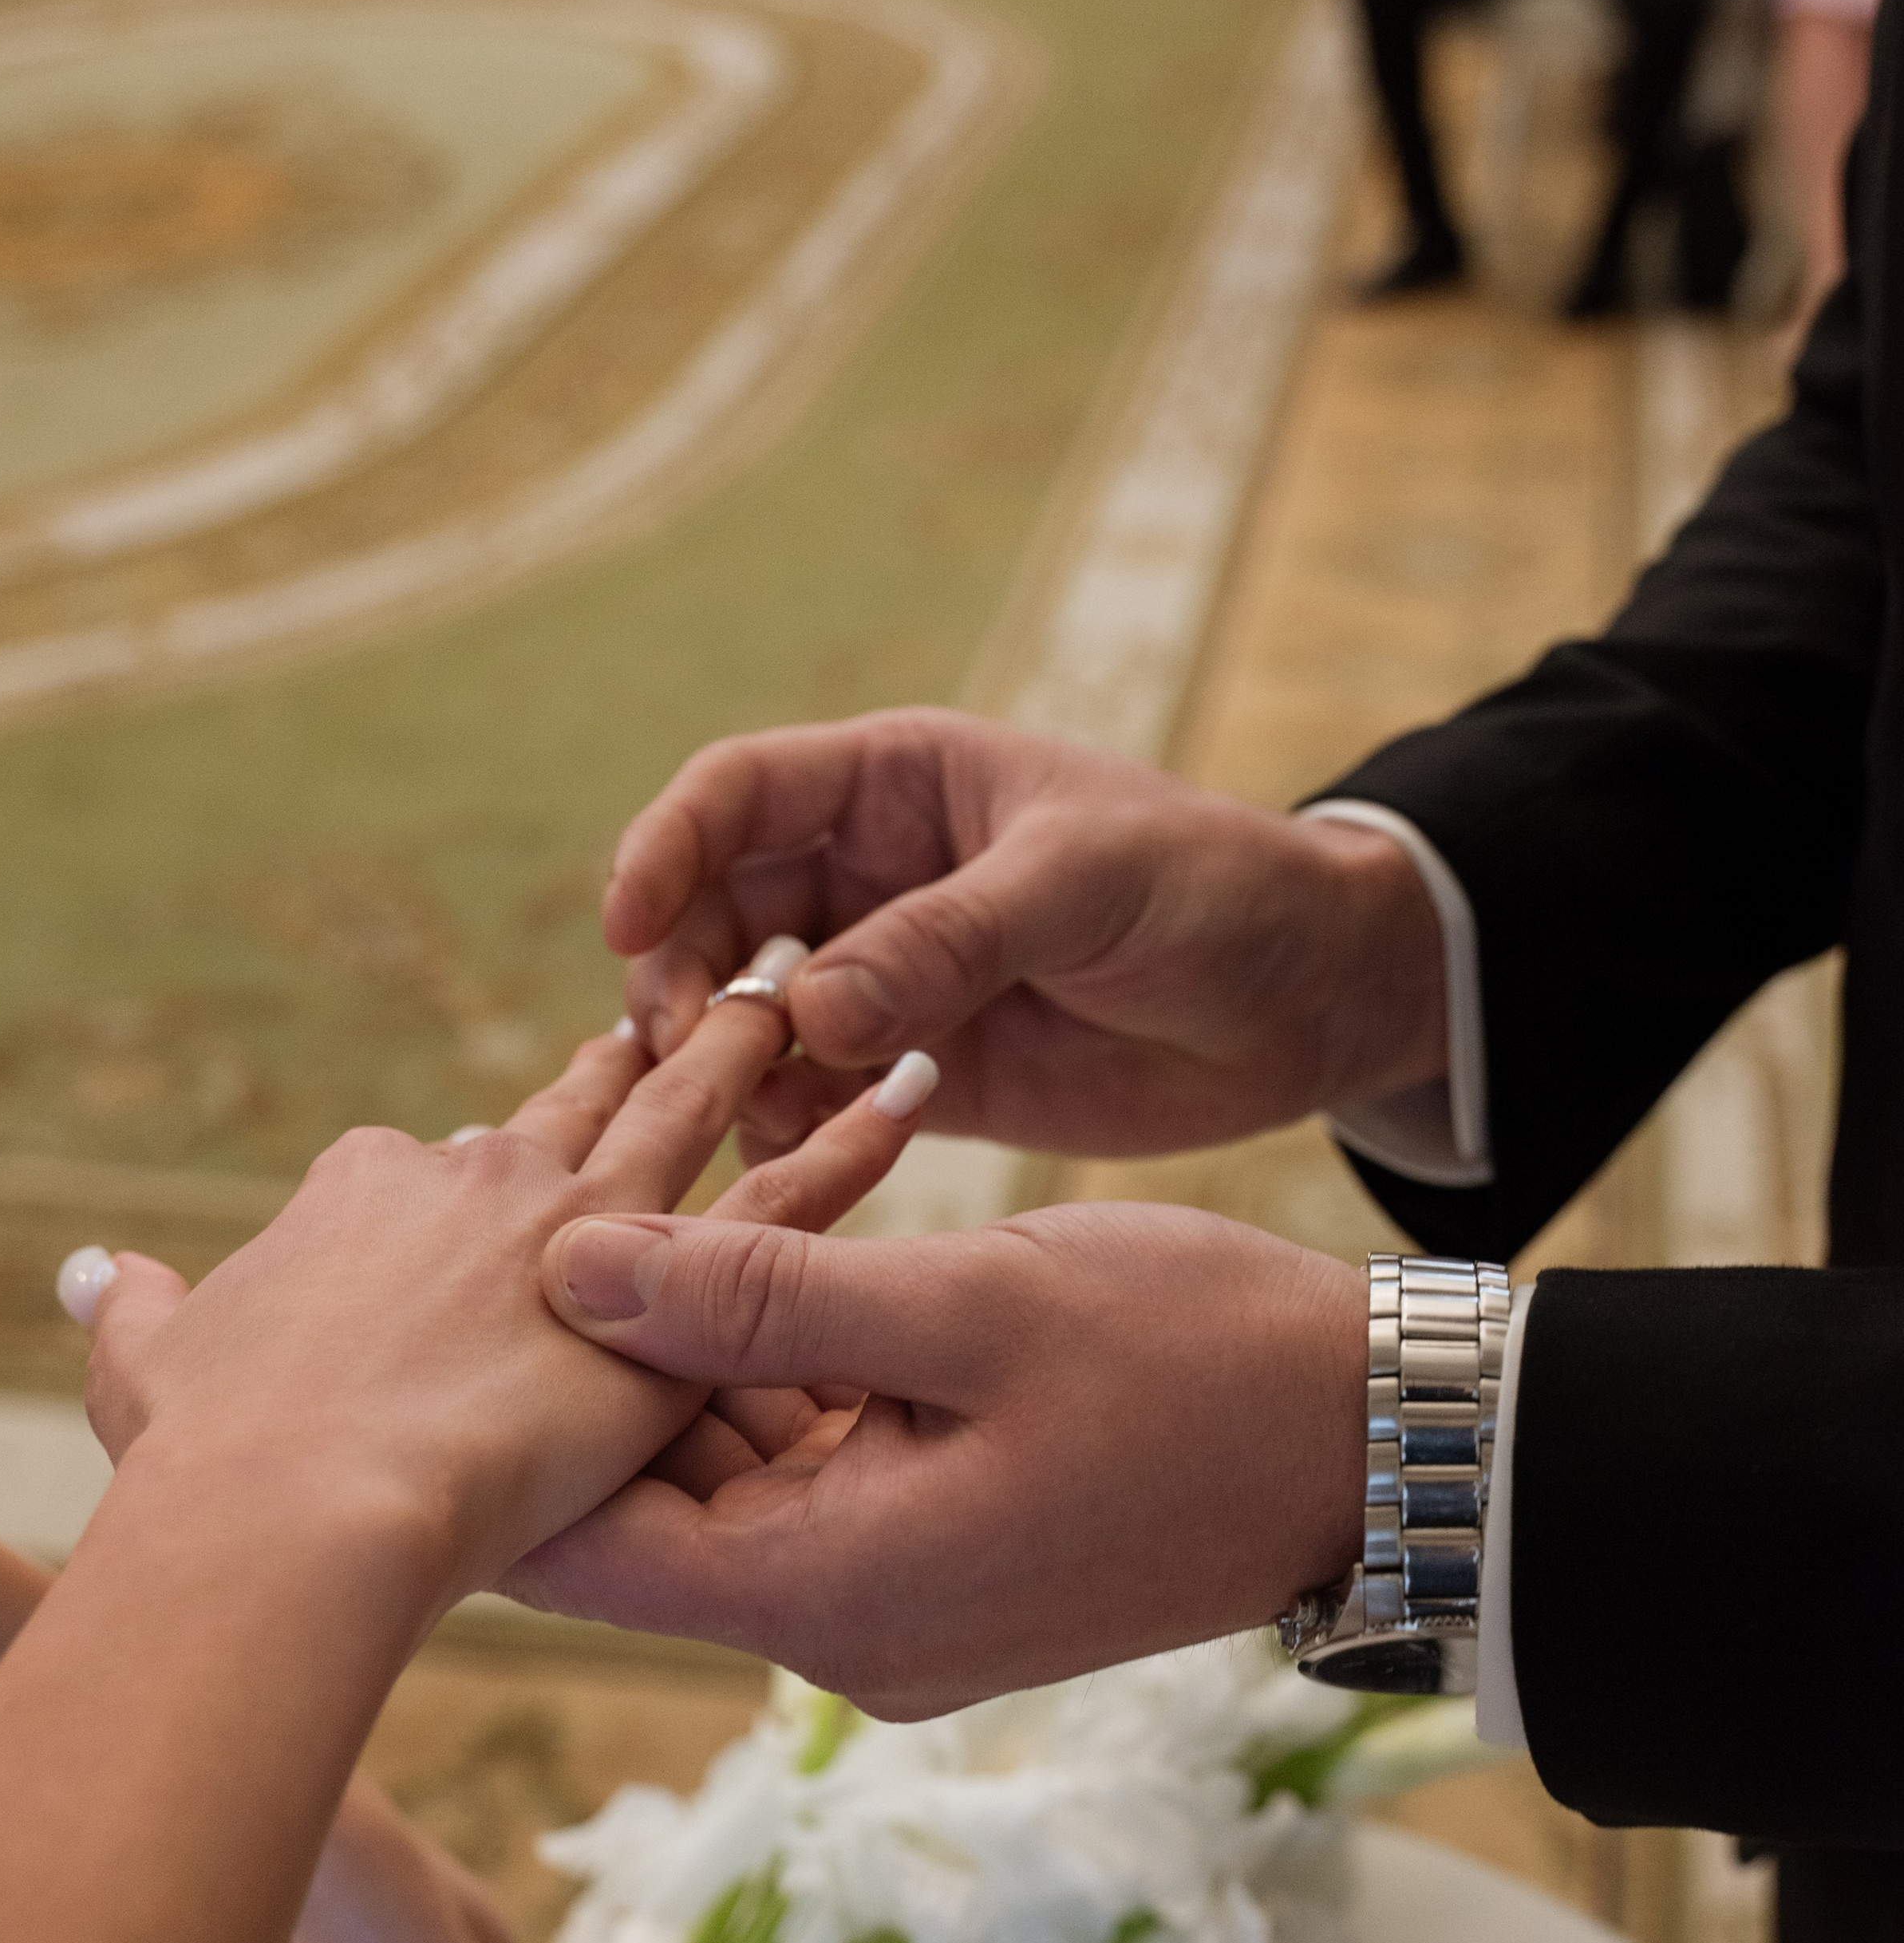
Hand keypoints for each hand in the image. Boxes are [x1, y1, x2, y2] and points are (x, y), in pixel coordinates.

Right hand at [73, 987, 938, 1622]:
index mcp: (364, 1189)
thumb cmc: (210, 1464)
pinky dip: (853, 1142)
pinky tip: (911, 1087)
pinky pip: (790, 1197)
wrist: (293, 1512)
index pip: (435, 1161)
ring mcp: (580, 1220)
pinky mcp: (671, 1288)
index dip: (478, 1160)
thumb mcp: (150, 1374)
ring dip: (756, 1052)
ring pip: (691, 1112)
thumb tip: (90, 1275)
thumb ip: (135, 1317)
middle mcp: (480, 1177)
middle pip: (575, 1103)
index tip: (512, 1148)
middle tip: (713, 997)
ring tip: (821, 995)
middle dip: (641, 1050)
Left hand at [514, 1203, 1366, 1717]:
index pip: (580, 1559)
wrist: (1371, 1441)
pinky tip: (764, 1253)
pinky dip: (779, 1372)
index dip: (498, 1438)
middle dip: (595, 1375)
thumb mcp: (968, 1302)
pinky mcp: (937, 1555)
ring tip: (641, 1207)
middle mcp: (843, 1628)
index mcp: (832, 1594)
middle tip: (534, 1215)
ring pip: (724, 1478)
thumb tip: (568, 1267)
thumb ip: (760, 1292)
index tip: (449, 1311)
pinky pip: (809, 1468)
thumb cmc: (1194, 1362)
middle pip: (646, 1513)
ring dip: (692, 1359)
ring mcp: (895, 1600)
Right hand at [604, 711, 1445, 1161]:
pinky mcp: (910, 1081)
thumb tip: (801, 1009)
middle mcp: (867, 879)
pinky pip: (808, 1105)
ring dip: (724, 1066)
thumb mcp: (1087, 884)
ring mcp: (882, 984)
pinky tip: (807, 1159)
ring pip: (745, 1021)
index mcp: (897, 784)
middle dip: (684, 977)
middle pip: (713, 915)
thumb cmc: (1216, 889)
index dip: (666, 848)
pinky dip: (784, 1133)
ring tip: (749, 1113)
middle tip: (690, 1051)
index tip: (627, 921)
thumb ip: (948, 939)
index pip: (739, 794)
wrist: (1314, 1001)